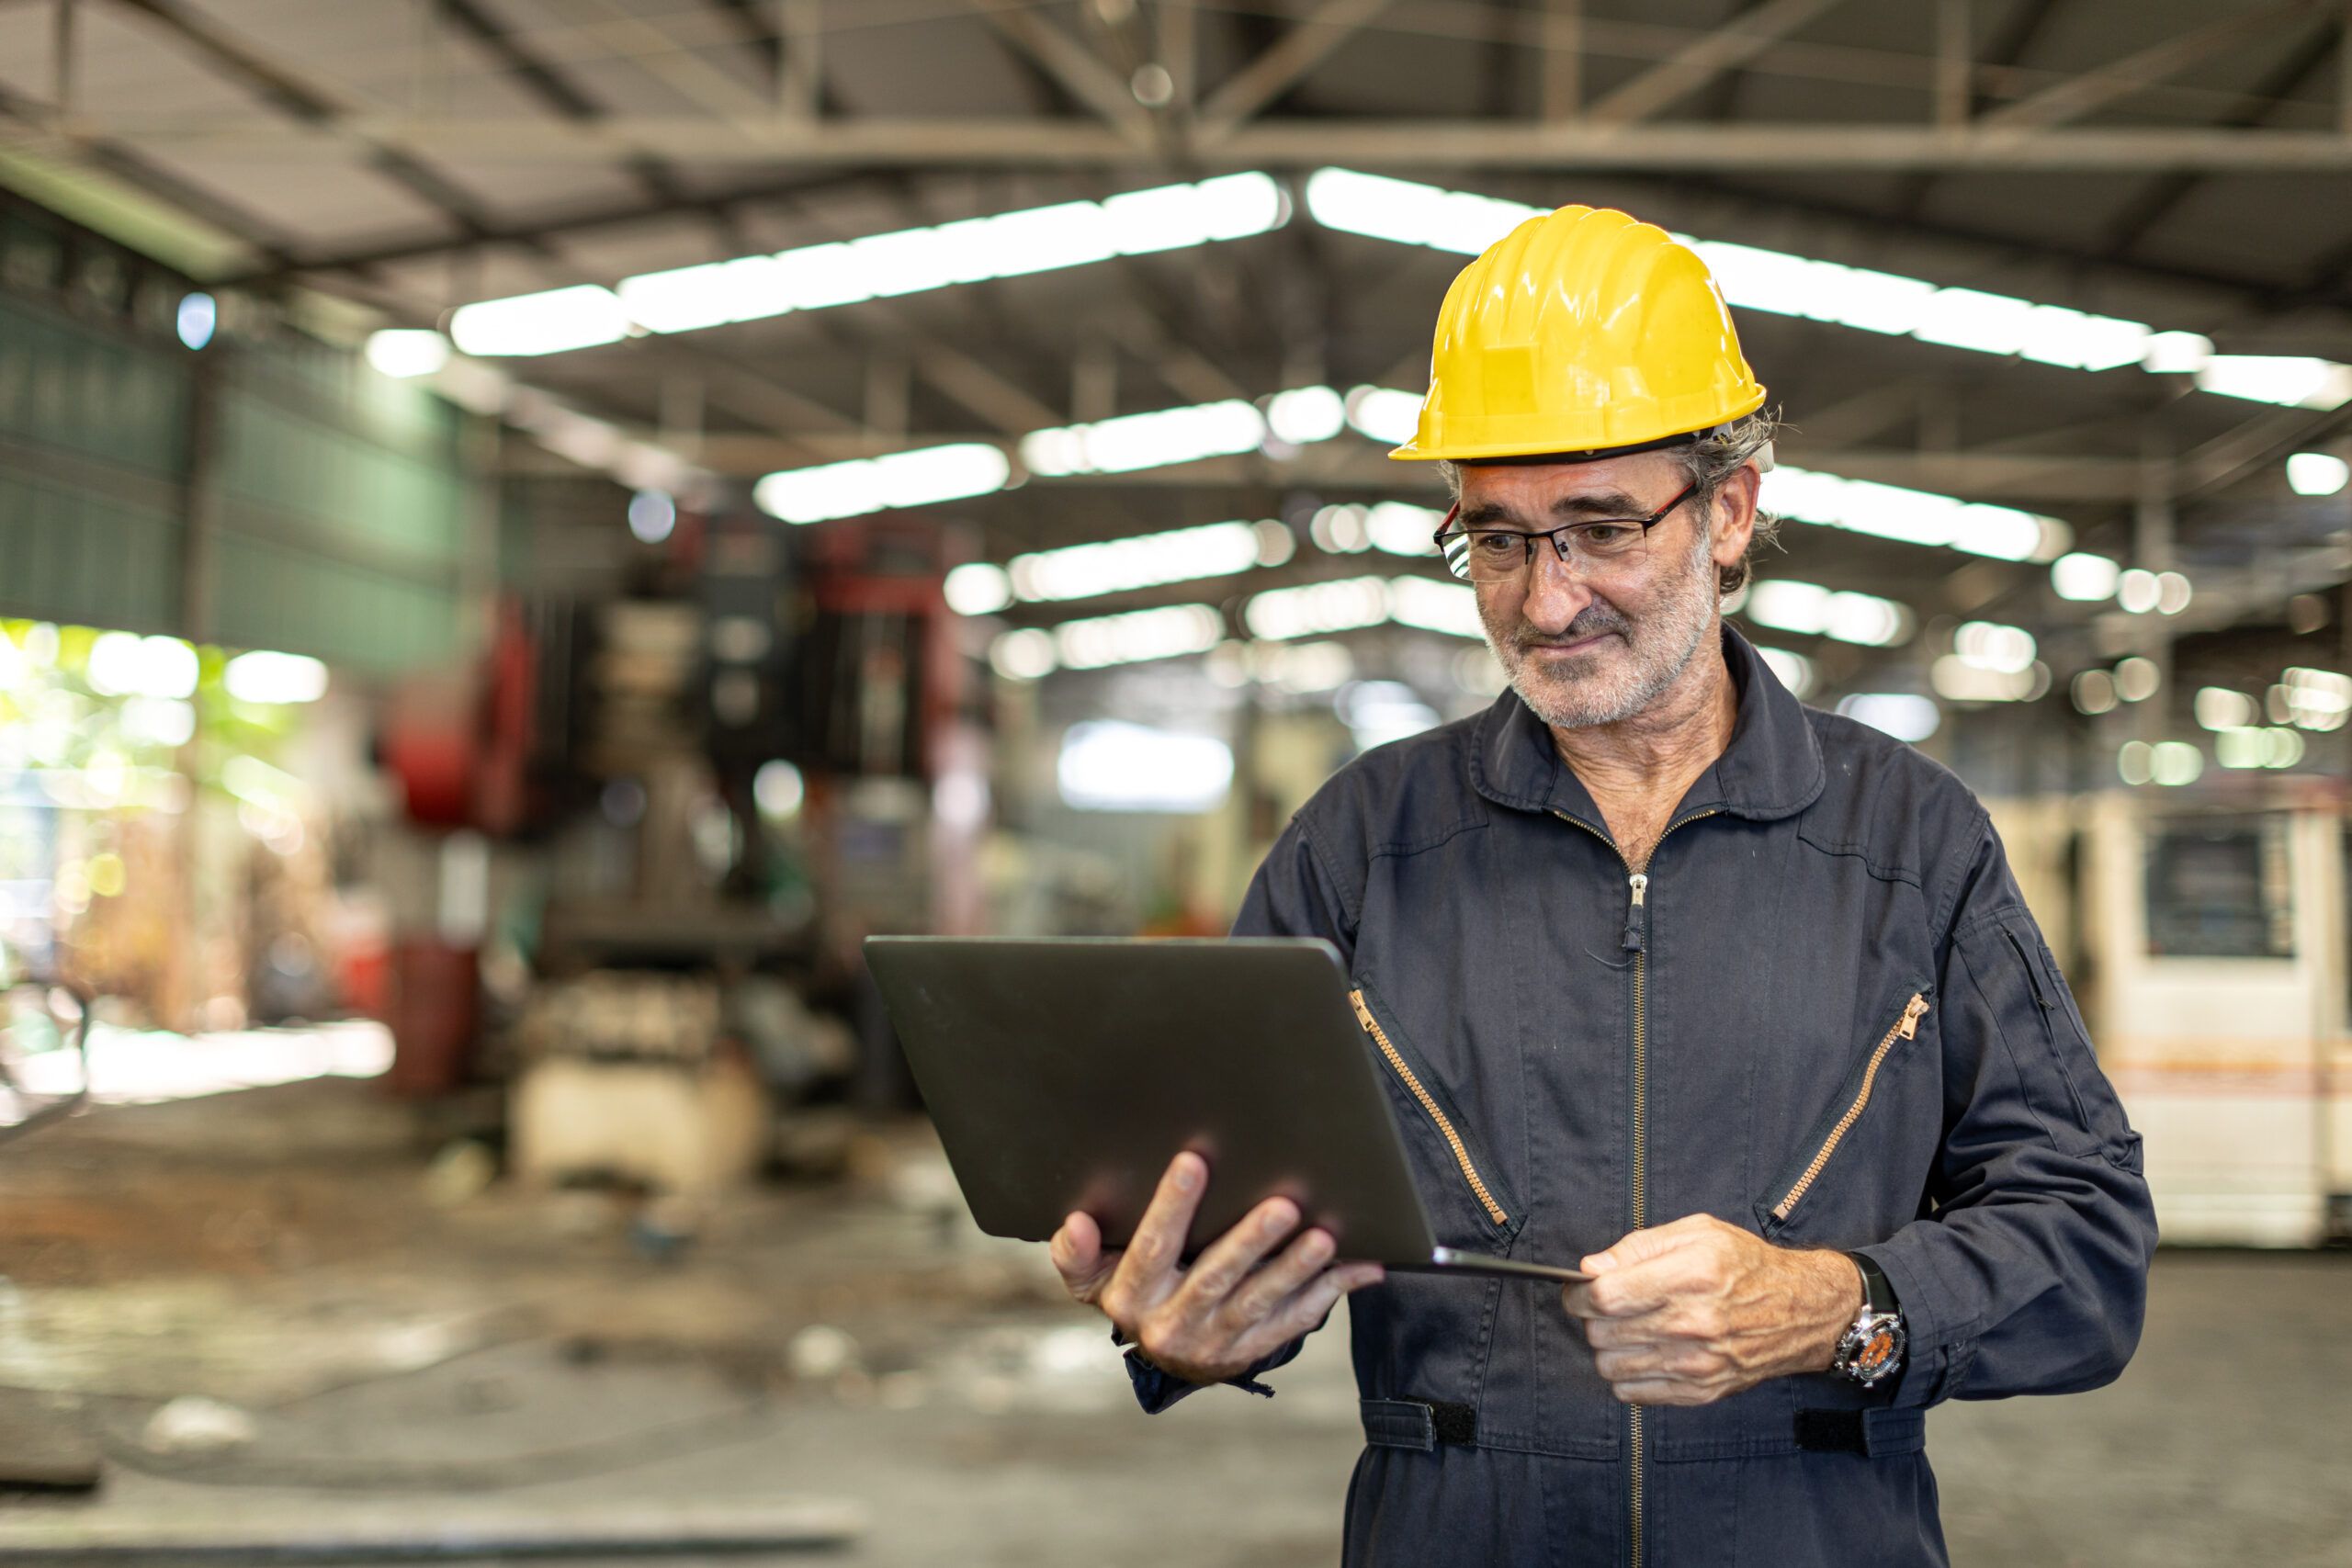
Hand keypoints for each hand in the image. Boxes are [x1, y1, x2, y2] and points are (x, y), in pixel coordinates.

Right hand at [1048, 1151, 1384, 1385]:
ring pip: (1259, 1303)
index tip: (1193, 1161)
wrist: (1162, 1355)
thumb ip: (1076, 1251)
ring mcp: (1217, 1343)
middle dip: (1250, 1242)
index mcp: (1131, 1298)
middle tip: (1282, 1205)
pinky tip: (1361, 1267)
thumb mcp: (1090, 1275)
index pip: (1151, 1248)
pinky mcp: (1253, 1351)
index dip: (1171, 1206)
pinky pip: (1293, 1322)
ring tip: (1323, 1236)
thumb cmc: (1129, 1287)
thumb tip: (1075, 1221)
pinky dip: (1329, 1293)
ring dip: (1294, 1269)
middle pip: (1215, 1278)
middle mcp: (1172, 1326)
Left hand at [1560, 1214, 1860, 1406]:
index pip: (1606, 1296)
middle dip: (1591, 1318)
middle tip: (1606, 1306)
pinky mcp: (1702, 1391)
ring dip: (1607, 1347)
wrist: (1802, 1310)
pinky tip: (1643, 1352)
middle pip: (1603, 1332)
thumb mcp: (1696, 1233)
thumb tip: (1590, 1268)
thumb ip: (1637, 1247)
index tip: (1579, 1289)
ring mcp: (1698, 1364)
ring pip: (1612, 1366)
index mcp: (1690, 1276)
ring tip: (1625, 1329)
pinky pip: (1634, 1393)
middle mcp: (1694, 1324)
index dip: (1579, 1293)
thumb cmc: (1746, 1265)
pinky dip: (1626, 1375)